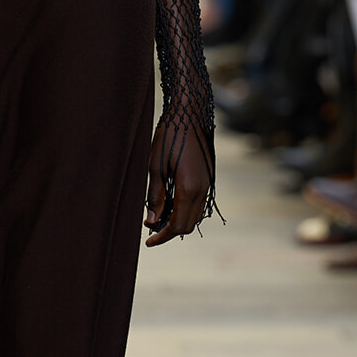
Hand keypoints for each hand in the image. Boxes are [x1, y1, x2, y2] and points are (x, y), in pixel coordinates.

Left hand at [145, 120, 212, 246]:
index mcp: (189, 189)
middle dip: (169, 230)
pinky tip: (169, 202)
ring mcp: (208, 184)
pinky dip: (184, 209)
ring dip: (178, 220)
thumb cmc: (170, 136)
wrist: (190, 114)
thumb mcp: (156, 167)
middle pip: (188, 224)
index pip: (177, 225)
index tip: (148, 242)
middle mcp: (203, 190)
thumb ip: (155, 196)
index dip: (162, 236)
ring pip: (195, 215)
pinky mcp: (208, 178)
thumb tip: (151, 221)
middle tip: (149, 227)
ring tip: (157, 215)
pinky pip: (198, 203)